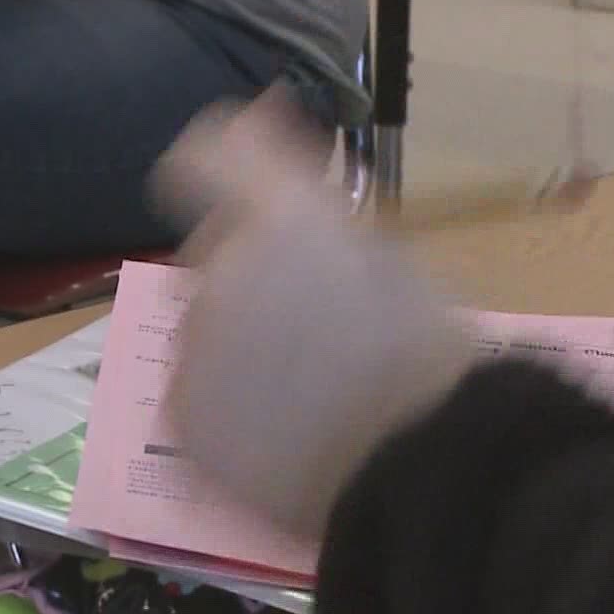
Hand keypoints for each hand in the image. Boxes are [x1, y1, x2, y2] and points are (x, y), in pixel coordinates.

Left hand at [151, 89, 474, 538]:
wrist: (418, 469)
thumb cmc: (427, 357)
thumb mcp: (392, 252)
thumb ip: (320, 203)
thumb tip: (268, 144)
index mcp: (283, 216)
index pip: (207, 157)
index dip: (224, 164)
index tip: (255, 187)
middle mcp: (221, 269)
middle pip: (216, 257)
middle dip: (256, 279)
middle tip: (325, 324)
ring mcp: (194, 348)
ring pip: (206, 329)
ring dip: (244, 345)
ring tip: (314, 390)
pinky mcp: (186, 418)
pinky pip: (200, 397)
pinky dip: (232, 407)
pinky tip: (290, 430)